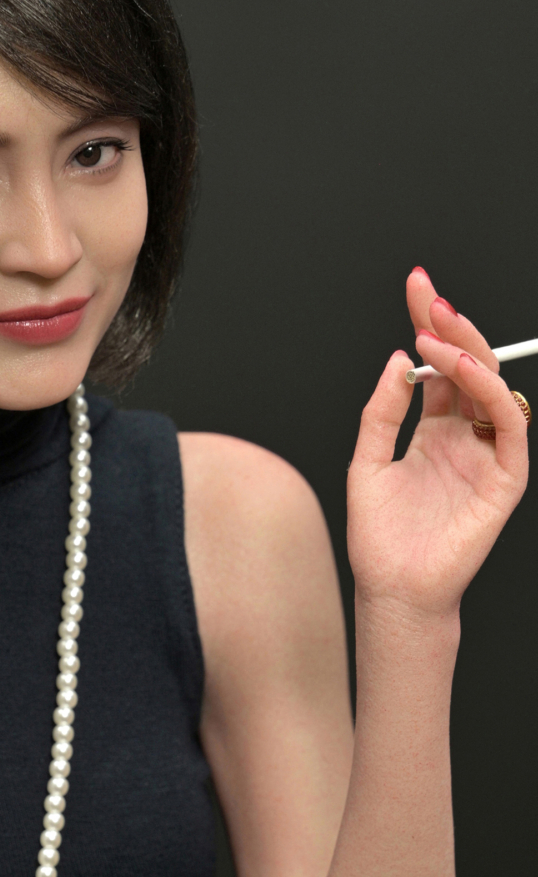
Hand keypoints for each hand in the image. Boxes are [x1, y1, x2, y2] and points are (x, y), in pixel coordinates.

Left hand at [346, 268, 528, 620]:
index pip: (437, 368)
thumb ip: (381, 412)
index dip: (428, 325)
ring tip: (435, 333)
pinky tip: (463, 371)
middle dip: (451, 328)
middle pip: (467, 369)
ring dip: (468, 355)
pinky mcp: (505, 478)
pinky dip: (489, 393)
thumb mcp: (366, 462)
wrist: (393, 590)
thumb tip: (397, 360)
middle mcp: (464, 437)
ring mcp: (486, 455)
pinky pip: (509, 425)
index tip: (416, 286)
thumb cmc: (379, 538)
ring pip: (492, 390)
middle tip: (430, 298)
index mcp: (433, 431)